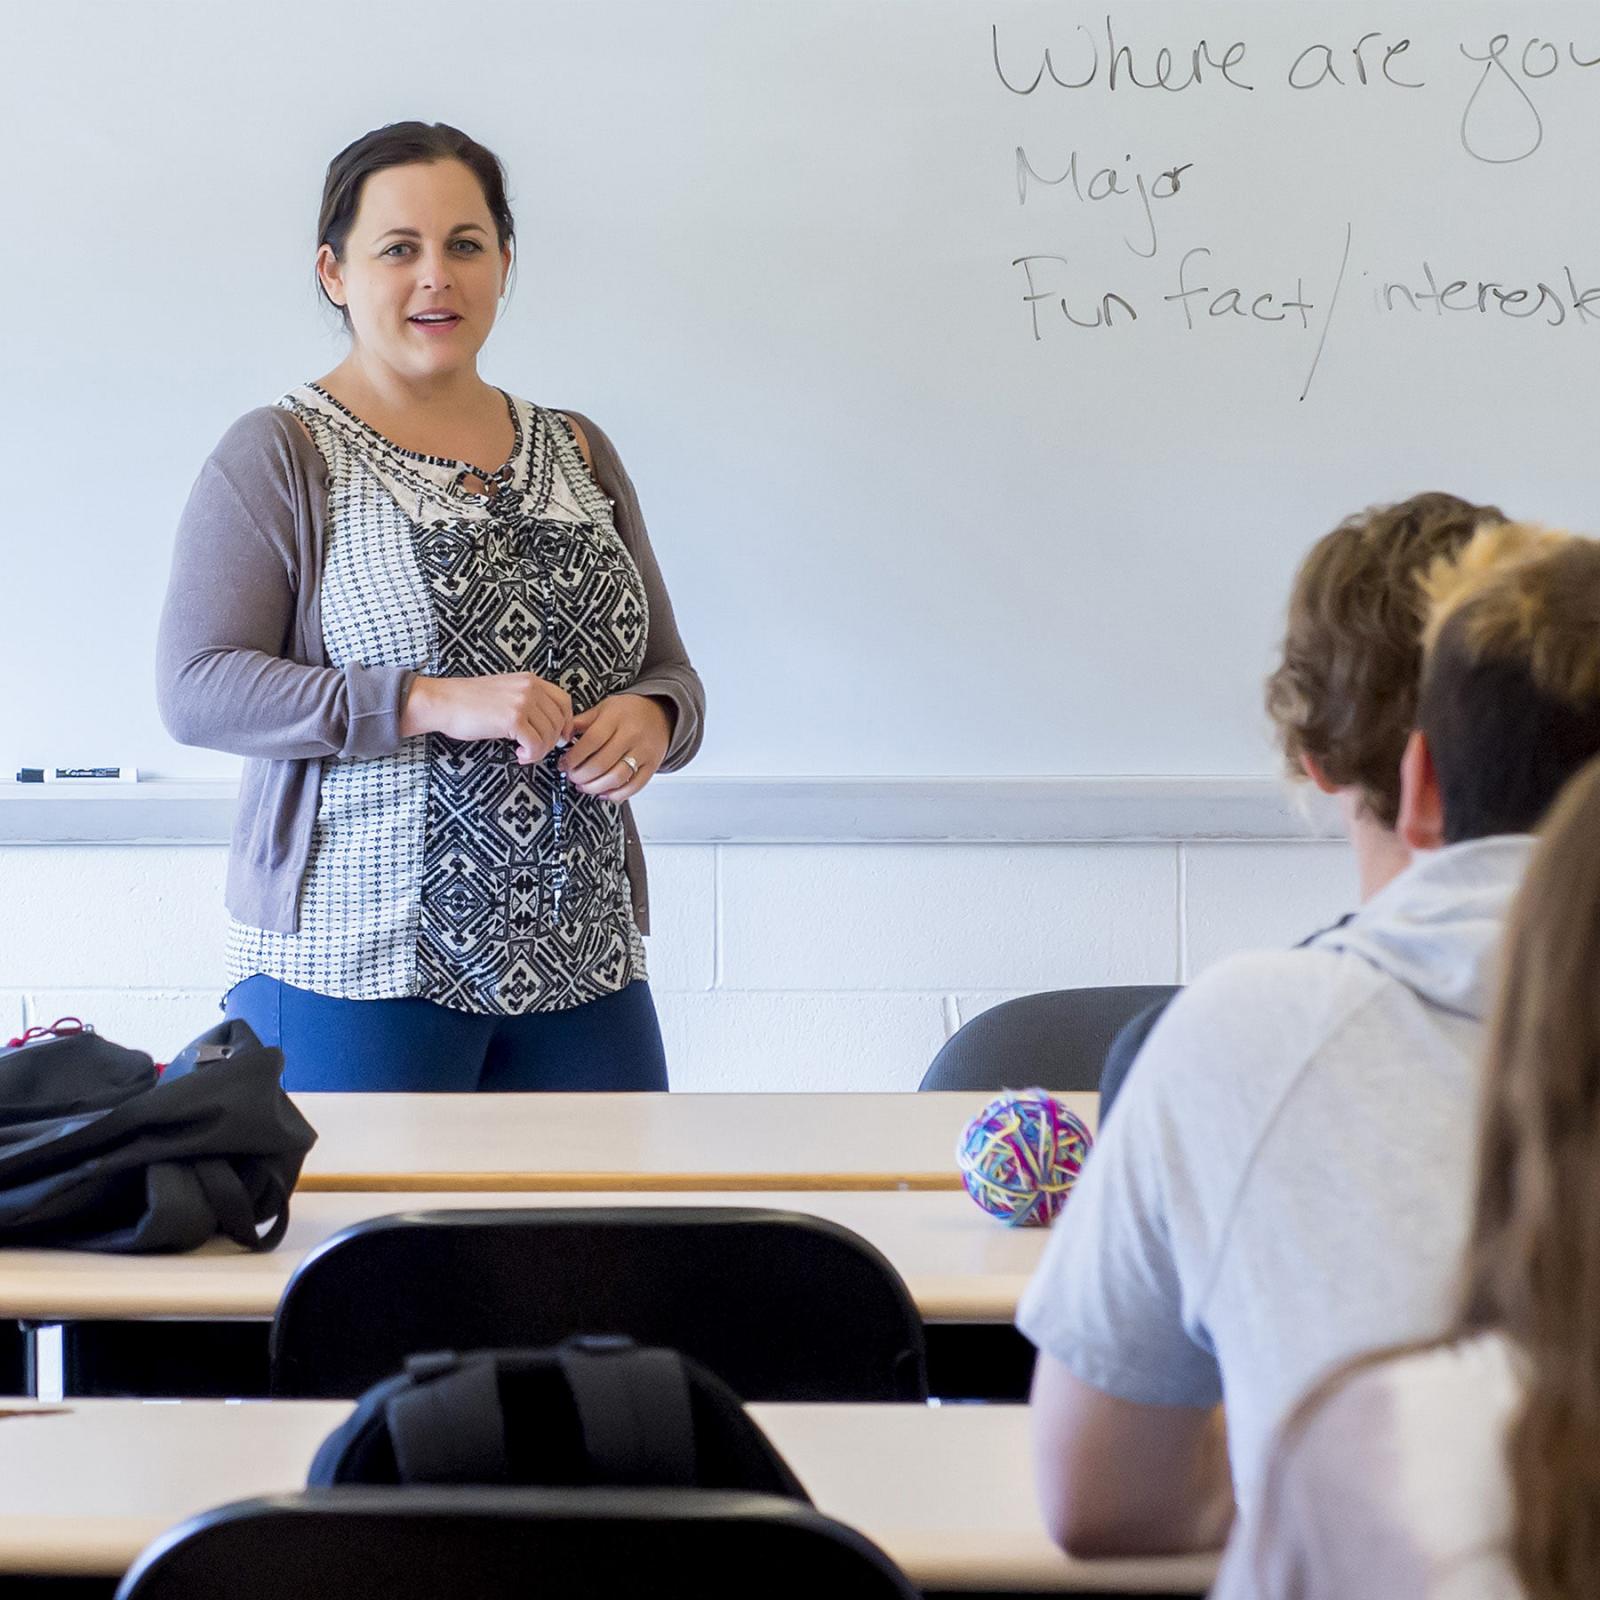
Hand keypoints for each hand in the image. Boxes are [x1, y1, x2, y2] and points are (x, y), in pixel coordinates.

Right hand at [402, 672, 573, 764]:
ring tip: (523, 753)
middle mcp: (530, 688)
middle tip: (536, 750)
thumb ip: (528, 702)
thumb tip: (550, 726)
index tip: (560, 737)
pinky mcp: (513, 719)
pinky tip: (518, 754)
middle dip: (552, 741)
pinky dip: (531, 755)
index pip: (564, 701)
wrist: (443, 702)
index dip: (567, 723)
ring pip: (549, 735)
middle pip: (559, 721)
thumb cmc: (469, 702)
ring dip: (539, 750)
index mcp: (530, 680)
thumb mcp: (505, 693)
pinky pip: (536, 744)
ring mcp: (522, 702)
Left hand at [558, 693, 670, 802]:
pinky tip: (603, 792)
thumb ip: (580, 722)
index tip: (563, 764)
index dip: (574, 757)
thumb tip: (559, 738)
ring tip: (584, 786)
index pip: (591, 741)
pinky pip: (634, 786)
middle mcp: (632, 735)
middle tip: (572, 777)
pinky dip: (616, 795)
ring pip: (617, 777)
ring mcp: (644, 752)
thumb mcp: (602, 709)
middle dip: (581, 775)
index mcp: (616, 718)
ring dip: (595, 787)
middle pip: (602, 763)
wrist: (660, 714)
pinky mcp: (652, 766)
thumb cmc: (627, 712)